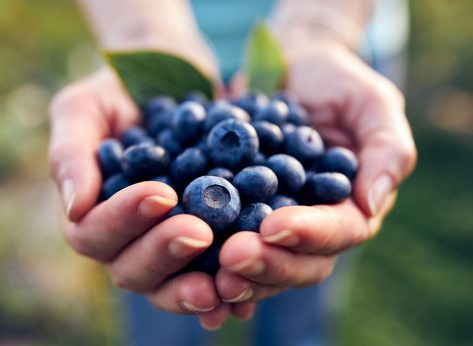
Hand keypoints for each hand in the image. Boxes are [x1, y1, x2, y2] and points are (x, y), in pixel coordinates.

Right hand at [49, 68, 257, 329]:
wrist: (180, 80)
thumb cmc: (123, 93)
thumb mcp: (87, 107)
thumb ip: (71, 151)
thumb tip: (74, 207)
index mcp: (95, 213)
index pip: (95, 233)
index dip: (124, 220)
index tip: (162, 194)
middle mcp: (131, 239)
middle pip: (134, 269)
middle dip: (165, 252)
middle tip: (199, 233)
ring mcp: (170, 245)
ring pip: (173, 284)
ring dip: (196, 286)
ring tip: (225, 281)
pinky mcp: (211, 243)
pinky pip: (215, 274)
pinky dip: (229, 287)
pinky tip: (248, 291)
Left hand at [211, 40, 416, 324]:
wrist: (290, 70)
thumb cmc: (337, 82)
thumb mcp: (371, 103)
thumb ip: (386, 149)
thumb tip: (372, 203)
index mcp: (350, 206)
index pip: (339, 232)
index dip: (308, 235)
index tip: (273, 227)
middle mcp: (313, 225)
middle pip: (298, 261)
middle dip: (266, 262)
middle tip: (231, 256)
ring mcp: (274, 223)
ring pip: (261, 262)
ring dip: (236, 272)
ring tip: (207, 267)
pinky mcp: (239, 213)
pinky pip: (226, 240)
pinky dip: (207, 258)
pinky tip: (185, 261)